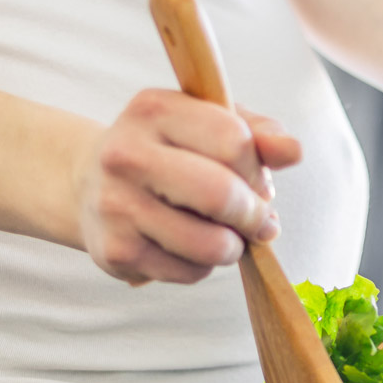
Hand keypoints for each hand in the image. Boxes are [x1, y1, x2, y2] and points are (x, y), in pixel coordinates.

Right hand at [78, 90, 301, 285]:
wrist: (89, 185)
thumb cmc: (167, 151)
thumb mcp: (208, 124)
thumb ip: (257, 133)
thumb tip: (294, 151)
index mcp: (153, 109)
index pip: (233, 141)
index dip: (258, 169)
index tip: (257, 181)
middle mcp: (126, 154)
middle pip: (221, 194)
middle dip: (254, 215)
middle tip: (260, 222)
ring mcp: (117, 205)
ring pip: (210, 244)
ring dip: (233, 247)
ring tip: (227, 236)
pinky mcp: (116, 252)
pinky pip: (190, 272)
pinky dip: (204, 266)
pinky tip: (191, 248)